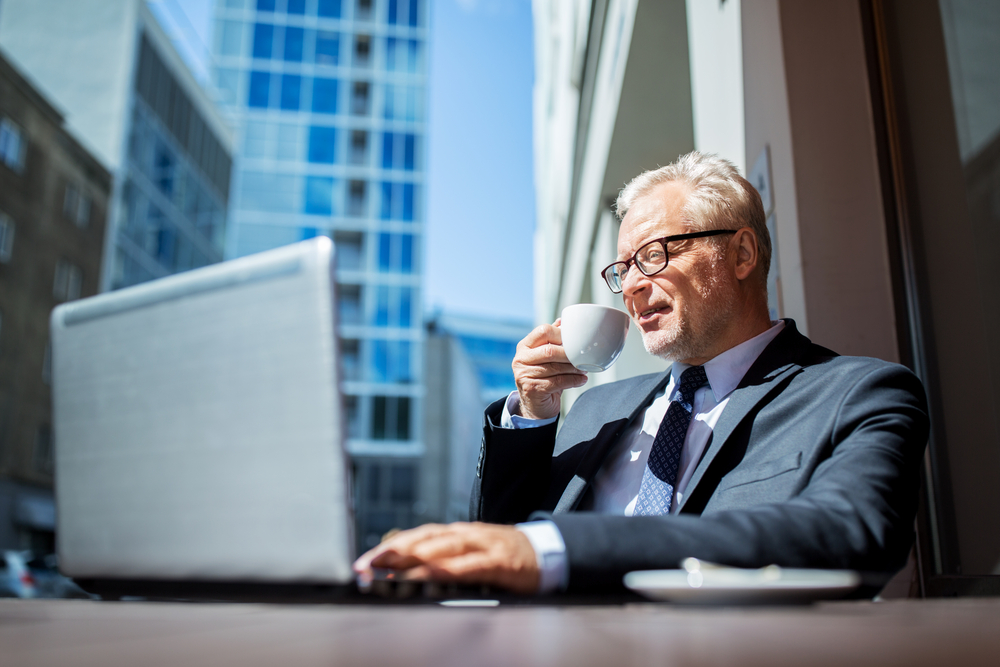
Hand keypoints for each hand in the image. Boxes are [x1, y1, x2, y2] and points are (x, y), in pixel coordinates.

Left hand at [352, 522, 540, 594]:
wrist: (547, 552)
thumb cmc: (506, 557)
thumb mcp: (472, 555)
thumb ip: (446, 561)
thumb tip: (408, 575)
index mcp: (456, 534)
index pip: (416, 536)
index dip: (389, 546)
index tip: (363, 561)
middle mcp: (465, 534)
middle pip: (422, 538)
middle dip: (391, 551)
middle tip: (365, 566)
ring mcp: (482, 545)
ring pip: (442, 548)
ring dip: (412, 558)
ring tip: (388, 570)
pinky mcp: (499, 562)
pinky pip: (468, 566)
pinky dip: (446, 570)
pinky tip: (428, 576)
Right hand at [513, 319, 587, 419]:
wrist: (535, 405)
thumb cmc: (544, 377)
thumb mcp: (546, 357)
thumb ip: (553, 340)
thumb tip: (564, 321)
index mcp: (524, 346)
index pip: (543, 331)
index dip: (562, 334)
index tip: (575, 341)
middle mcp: (520, 359)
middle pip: (549, 350)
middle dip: (570, 354)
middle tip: (583, 357)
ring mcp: (523, 375)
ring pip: (555, 367)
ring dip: (574, 369)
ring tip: (584, 369)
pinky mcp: (531, 389)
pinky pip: (557, 382)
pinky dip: (573, 380)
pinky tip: (581, 379)